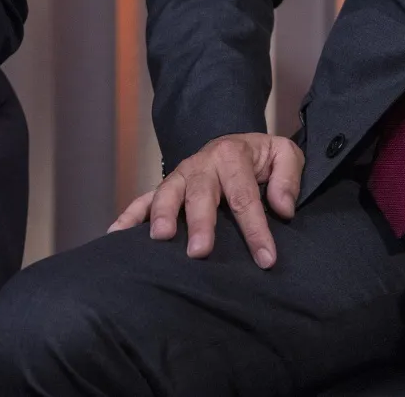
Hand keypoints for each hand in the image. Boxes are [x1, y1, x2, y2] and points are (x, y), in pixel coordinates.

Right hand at [109, 133, 302, 268]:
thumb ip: (288, 178)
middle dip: (200, 224)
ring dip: (162, 216)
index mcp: (232, 155)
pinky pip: (143, 199)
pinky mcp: (166, 187)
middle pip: (200, 195)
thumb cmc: (262, 158)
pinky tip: (116, 234)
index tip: (265, 260)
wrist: (236, 145)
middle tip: (200, 252)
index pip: (245, 197)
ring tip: (160, 239)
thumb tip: (282, 208)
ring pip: (167, 194)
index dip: (255, 230)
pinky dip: (129, 215)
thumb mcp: (286, 156)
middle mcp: (201, 164)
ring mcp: (179, 176)